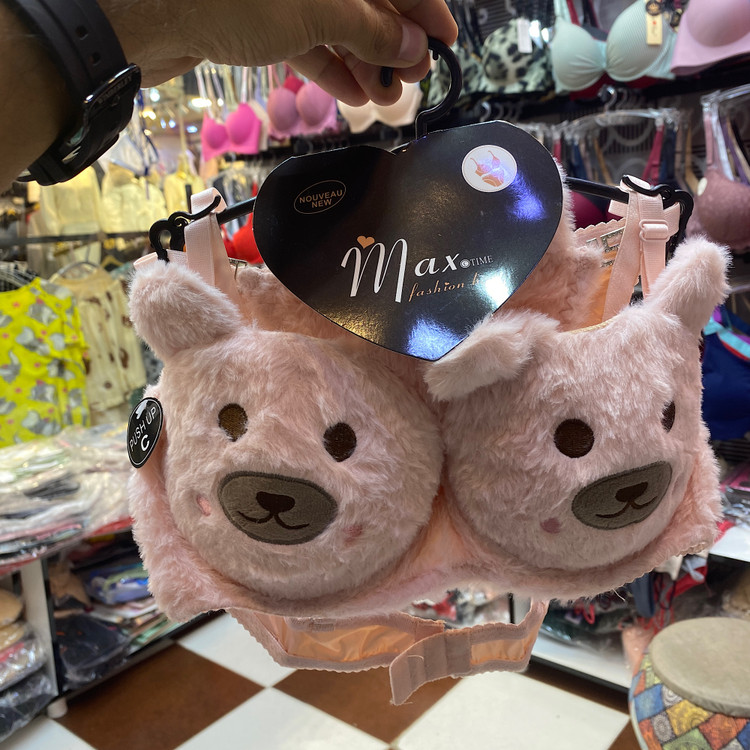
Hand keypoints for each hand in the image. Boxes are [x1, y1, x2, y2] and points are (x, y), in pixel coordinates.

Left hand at [108, 0, 457, 104]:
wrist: (143, 14)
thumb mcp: (314, 12)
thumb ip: (369, 30)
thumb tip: (412, 47)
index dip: (423, 7)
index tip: (446, 42)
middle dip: (394, 41)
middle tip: (414, 80)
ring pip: (337, 24)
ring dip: (365, 63)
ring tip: (387, 100)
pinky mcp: (256, 16)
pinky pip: (306, 41)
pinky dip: (331, 68)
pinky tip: (354, 97)